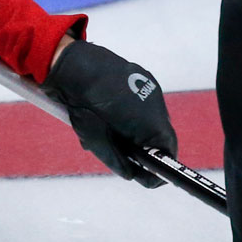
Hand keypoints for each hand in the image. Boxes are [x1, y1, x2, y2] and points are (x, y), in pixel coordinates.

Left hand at [41, 41, 177, 187]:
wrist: (74, 66)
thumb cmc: (85, 107)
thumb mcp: (98, 142)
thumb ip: (118, 161)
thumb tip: (131, 174)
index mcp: (152, 124)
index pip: (167, 151)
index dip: (157, 166)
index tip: (145, 175)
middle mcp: (158, 105)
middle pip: (157, 135)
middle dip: (140, 147)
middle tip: (119, 152)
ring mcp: (149, 88)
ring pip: (147, 117)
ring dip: (131, 128)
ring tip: (104, 129)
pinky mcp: (139, 76)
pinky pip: (139, 101)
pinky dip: (126, 111)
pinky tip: (104, 109)